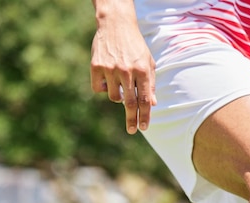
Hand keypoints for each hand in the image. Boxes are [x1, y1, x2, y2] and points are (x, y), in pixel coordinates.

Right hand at [90, 19, 156, 133]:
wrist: (115, 24)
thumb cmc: (135, 46)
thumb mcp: (148, 62)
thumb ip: (150, 83)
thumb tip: (152, 104)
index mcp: (142, 71)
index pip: (145, 100)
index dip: (144, 116)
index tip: (143, 128)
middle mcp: (127, 71)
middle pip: (130, 104)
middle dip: (131, 120)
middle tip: (132, 131)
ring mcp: (110, 68)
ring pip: (114, 97)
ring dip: (118, 97)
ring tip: (120, 84)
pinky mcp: (96, 66)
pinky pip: (99, 88)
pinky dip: (103, 88)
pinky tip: (107, 78)